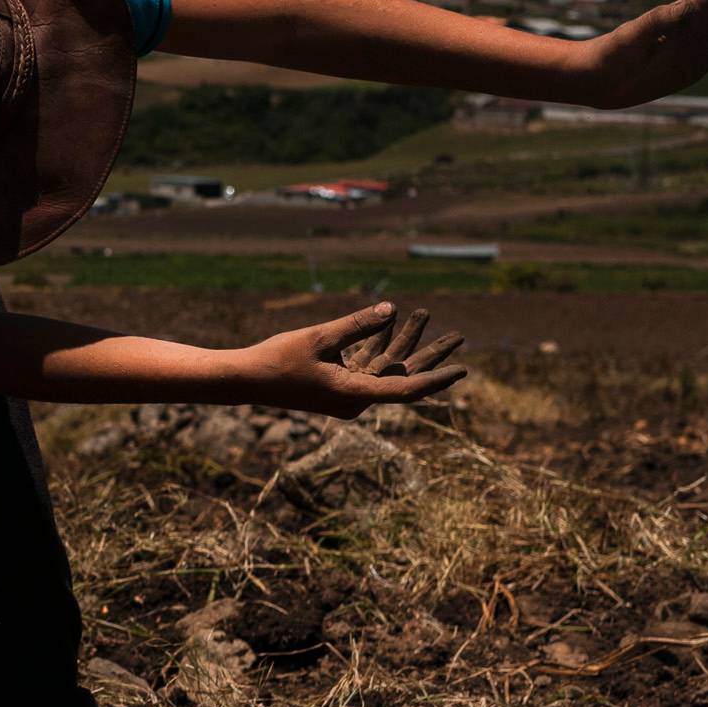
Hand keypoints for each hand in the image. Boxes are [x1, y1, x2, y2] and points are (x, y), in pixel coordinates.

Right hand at [234, 302, 465, 417]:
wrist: (246, 379)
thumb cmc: (278, 359)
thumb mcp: (320, 337)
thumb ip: (358, 324)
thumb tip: (392, 308)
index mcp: (355, 395)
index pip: (406, 389)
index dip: (436, 378)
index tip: (461, 369)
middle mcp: (357, 398)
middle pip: (403, 376)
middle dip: (429, 354)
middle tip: (459, 335)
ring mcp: (348, 392)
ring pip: (386, 367)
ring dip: (403, 342)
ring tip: (424, 314)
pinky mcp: (338, 384)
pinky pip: (367, 364)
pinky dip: (378, 345)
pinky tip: (390, 322)